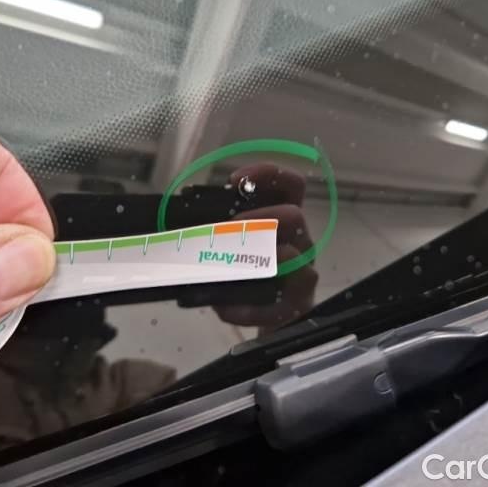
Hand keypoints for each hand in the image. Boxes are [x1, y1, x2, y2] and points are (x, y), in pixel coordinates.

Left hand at [214, 164, 316, 331]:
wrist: (270, 312)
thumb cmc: (252, 270)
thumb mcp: (239, 244)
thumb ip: (223, 230)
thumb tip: (185, 224)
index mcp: (286, 221)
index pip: (291, 186)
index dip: (268, 175)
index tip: (236, 179)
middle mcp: (300, 242)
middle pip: (294, 216)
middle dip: (259, 217)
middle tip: (230, 227)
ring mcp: (302, 274)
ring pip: (295, 257)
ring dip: (259, 256)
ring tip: (230, 265)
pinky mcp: (294, 306)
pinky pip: (276, 307)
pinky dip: (246, 309)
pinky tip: (225, 309)